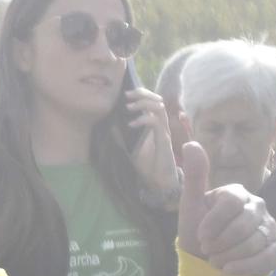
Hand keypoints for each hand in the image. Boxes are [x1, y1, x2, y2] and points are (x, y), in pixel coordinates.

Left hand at [125, 83, 179, 202]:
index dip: (141, 94)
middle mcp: (160, 126)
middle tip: (127, 95)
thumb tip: (110, 124)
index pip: (151, 102)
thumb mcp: (129, 148)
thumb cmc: (147, 165)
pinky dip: (144, 119)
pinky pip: (157, 123)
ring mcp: (164, 132)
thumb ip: (122, 136)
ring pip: (159, 108)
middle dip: (142, 94)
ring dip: (143, 104)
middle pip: (157, 101)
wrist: (158, 181)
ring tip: (128, 107)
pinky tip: (131, 124)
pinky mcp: (165, 140)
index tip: (125, 94)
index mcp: (153, 125)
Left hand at [176, 142, 275, 275]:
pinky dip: (246, 266)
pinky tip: (229, 270)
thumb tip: (191, 143)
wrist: (208, 262)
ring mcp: (271, 225)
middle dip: (221, 242)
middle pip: (244, 224)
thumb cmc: (198, 232)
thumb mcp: (190, 206)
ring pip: (255, 242)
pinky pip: (269, 256)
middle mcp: (258, 206)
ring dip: (230, 256)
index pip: (232, 203)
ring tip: (216, 260)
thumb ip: (195, 176)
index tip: (200, 236)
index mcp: (237, 193)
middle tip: (208, 250)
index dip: (214, 222)